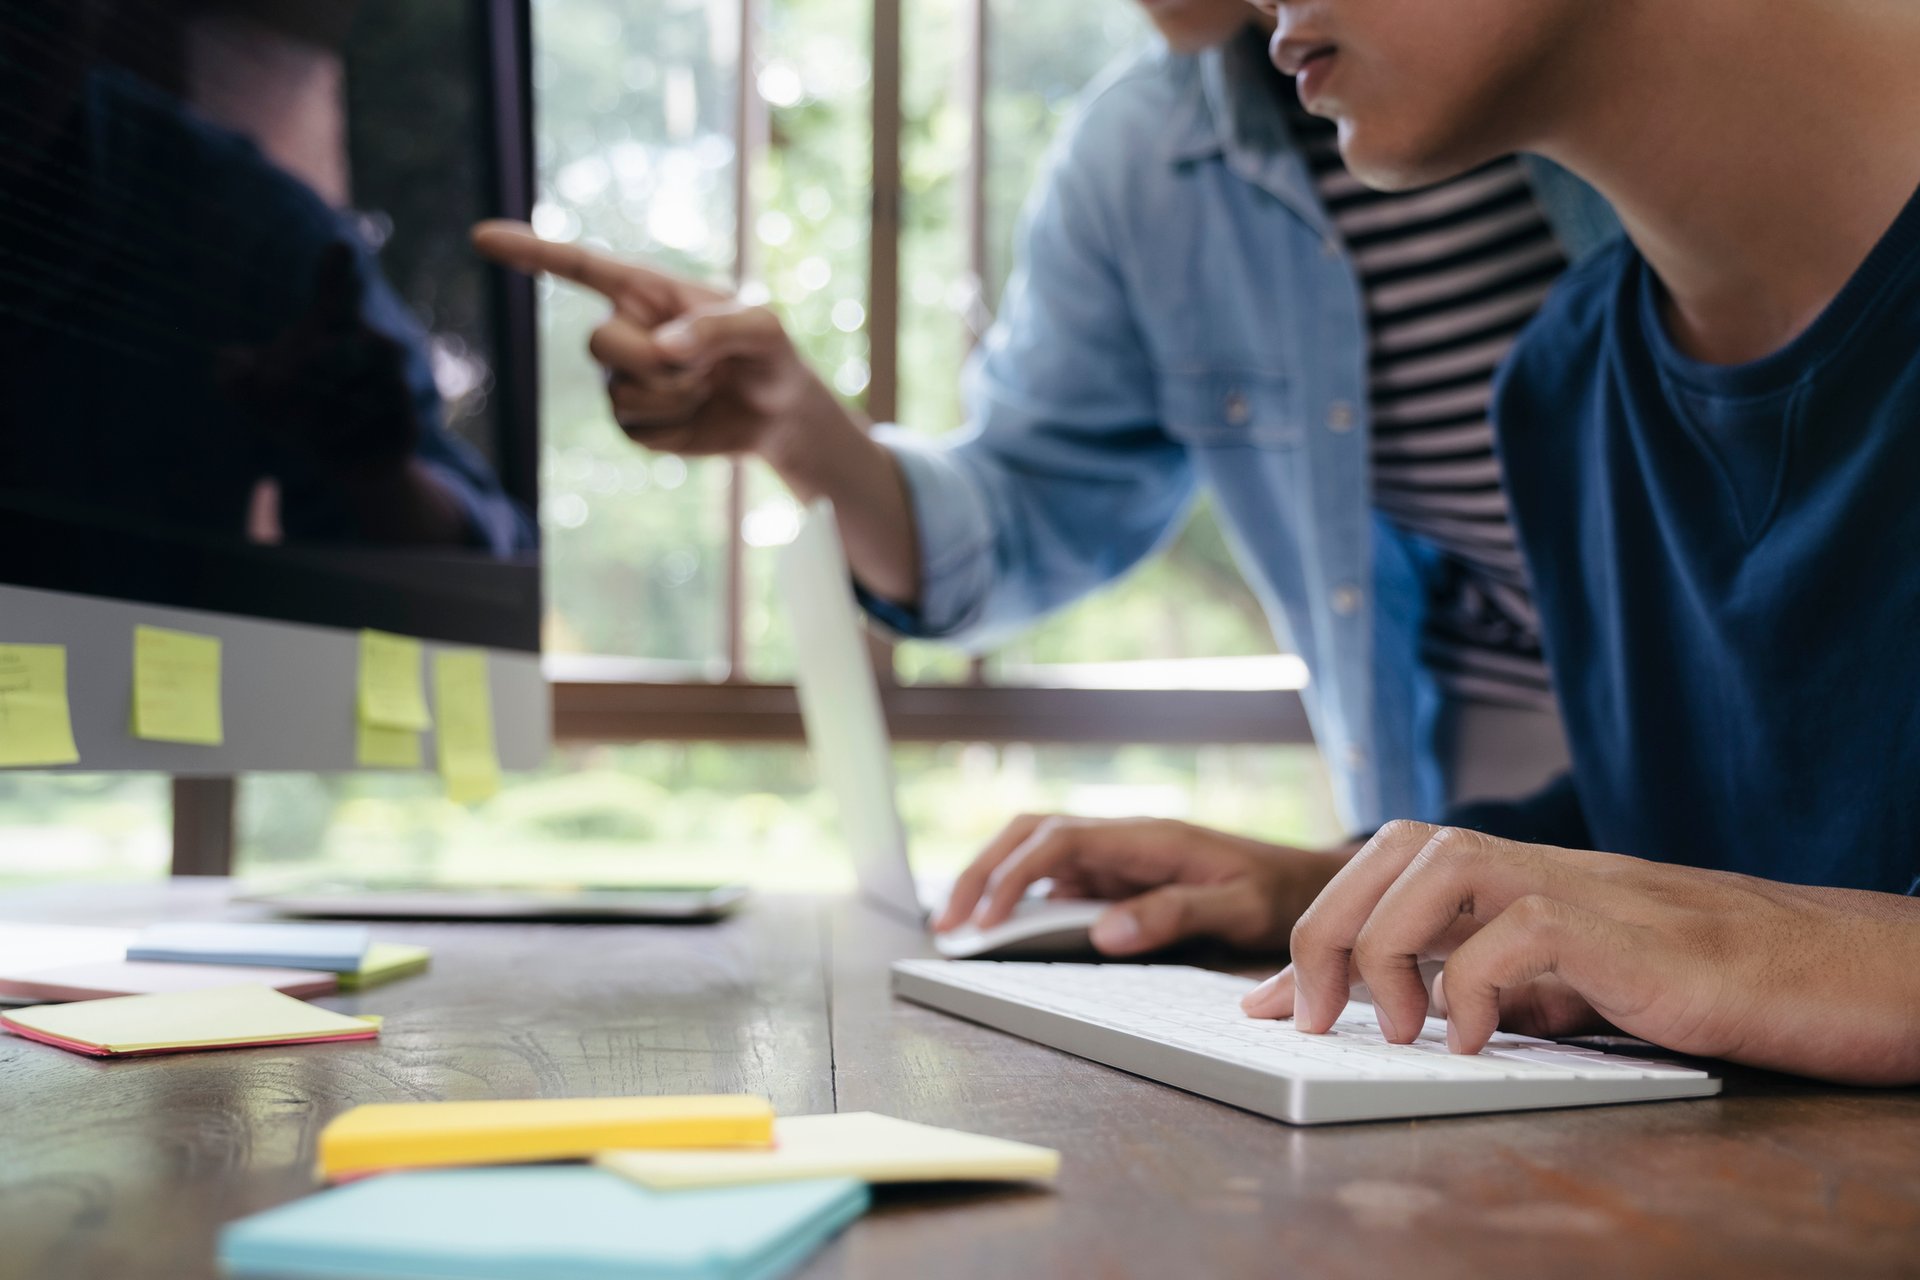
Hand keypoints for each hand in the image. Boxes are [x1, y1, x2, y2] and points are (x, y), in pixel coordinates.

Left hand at [219, 241, 418, 473]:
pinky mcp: (407, 426)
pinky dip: (343, 441)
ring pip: (361, 393)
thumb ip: (234, 374)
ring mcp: (396, 386)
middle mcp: (375, 349)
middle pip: (354, 346)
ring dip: (322, 412)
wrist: (349, 461)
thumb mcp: (253, 394)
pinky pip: (375, 430)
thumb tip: (233, 364)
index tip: (339, 249)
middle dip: (316, 365)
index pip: (338, 295)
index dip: (337, 272)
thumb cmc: (296, 410)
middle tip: (281, 381)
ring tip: (303, 426)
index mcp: (337, 328)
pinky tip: (329, 449)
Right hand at [472, 219, 922, 602]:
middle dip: (656, 364)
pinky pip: (634, 428)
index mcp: (647, 290)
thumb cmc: (768, 356)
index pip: (580, 266)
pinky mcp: (631, 421)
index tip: (480, 237)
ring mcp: (621, 376)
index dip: (530, 251)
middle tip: (706, 367)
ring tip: (706, 387)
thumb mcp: (762, 329)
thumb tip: (659, 348)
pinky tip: (695, 414)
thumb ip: (715, 328)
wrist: (777, 414)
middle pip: (598, 343)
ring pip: (620, 392)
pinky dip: (674, 426)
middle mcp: (625, 327)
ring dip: (675, 397)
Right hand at [935, 815, 1357, 955]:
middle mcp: (1124, 838)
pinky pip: (1059, 877)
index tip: (985, 921)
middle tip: (949, 924)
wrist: (1309, 880)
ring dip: (995, 879)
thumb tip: (1105, 932)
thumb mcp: (1240, 907)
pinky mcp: (1120, 875)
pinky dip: (1022, 894)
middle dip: (983, 872)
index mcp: (1147, 836)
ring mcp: (1119, 855)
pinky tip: (1004, 924)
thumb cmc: (1279, 891)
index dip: (1013, 877)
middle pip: (1031, 835)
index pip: (1058, 841)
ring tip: (960, 926)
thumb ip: (1174, 914)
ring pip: (1037, 851)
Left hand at [1242, 820, 1919, 1085]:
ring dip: (1388, 948)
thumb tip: (1404, 1013)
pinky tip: (1469, 1042)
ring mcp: (1576, 887)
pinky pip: (1520, 929)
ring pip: (1438, 864)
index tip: (1266, 1005)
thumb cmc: (1694, 979)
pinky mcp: (1623, 928)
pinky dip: (1472, 986)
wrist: (1816, 973)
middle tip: (1307, 1016)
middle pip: (1392, 848)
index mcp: (1510, 877)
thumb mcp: (1565, 984)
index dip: (1313, 930)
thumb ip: (1490, 983)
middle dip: (1325, 928)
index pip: (1382, 868)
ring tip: (1394, 1030)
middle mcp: (1532, 866)